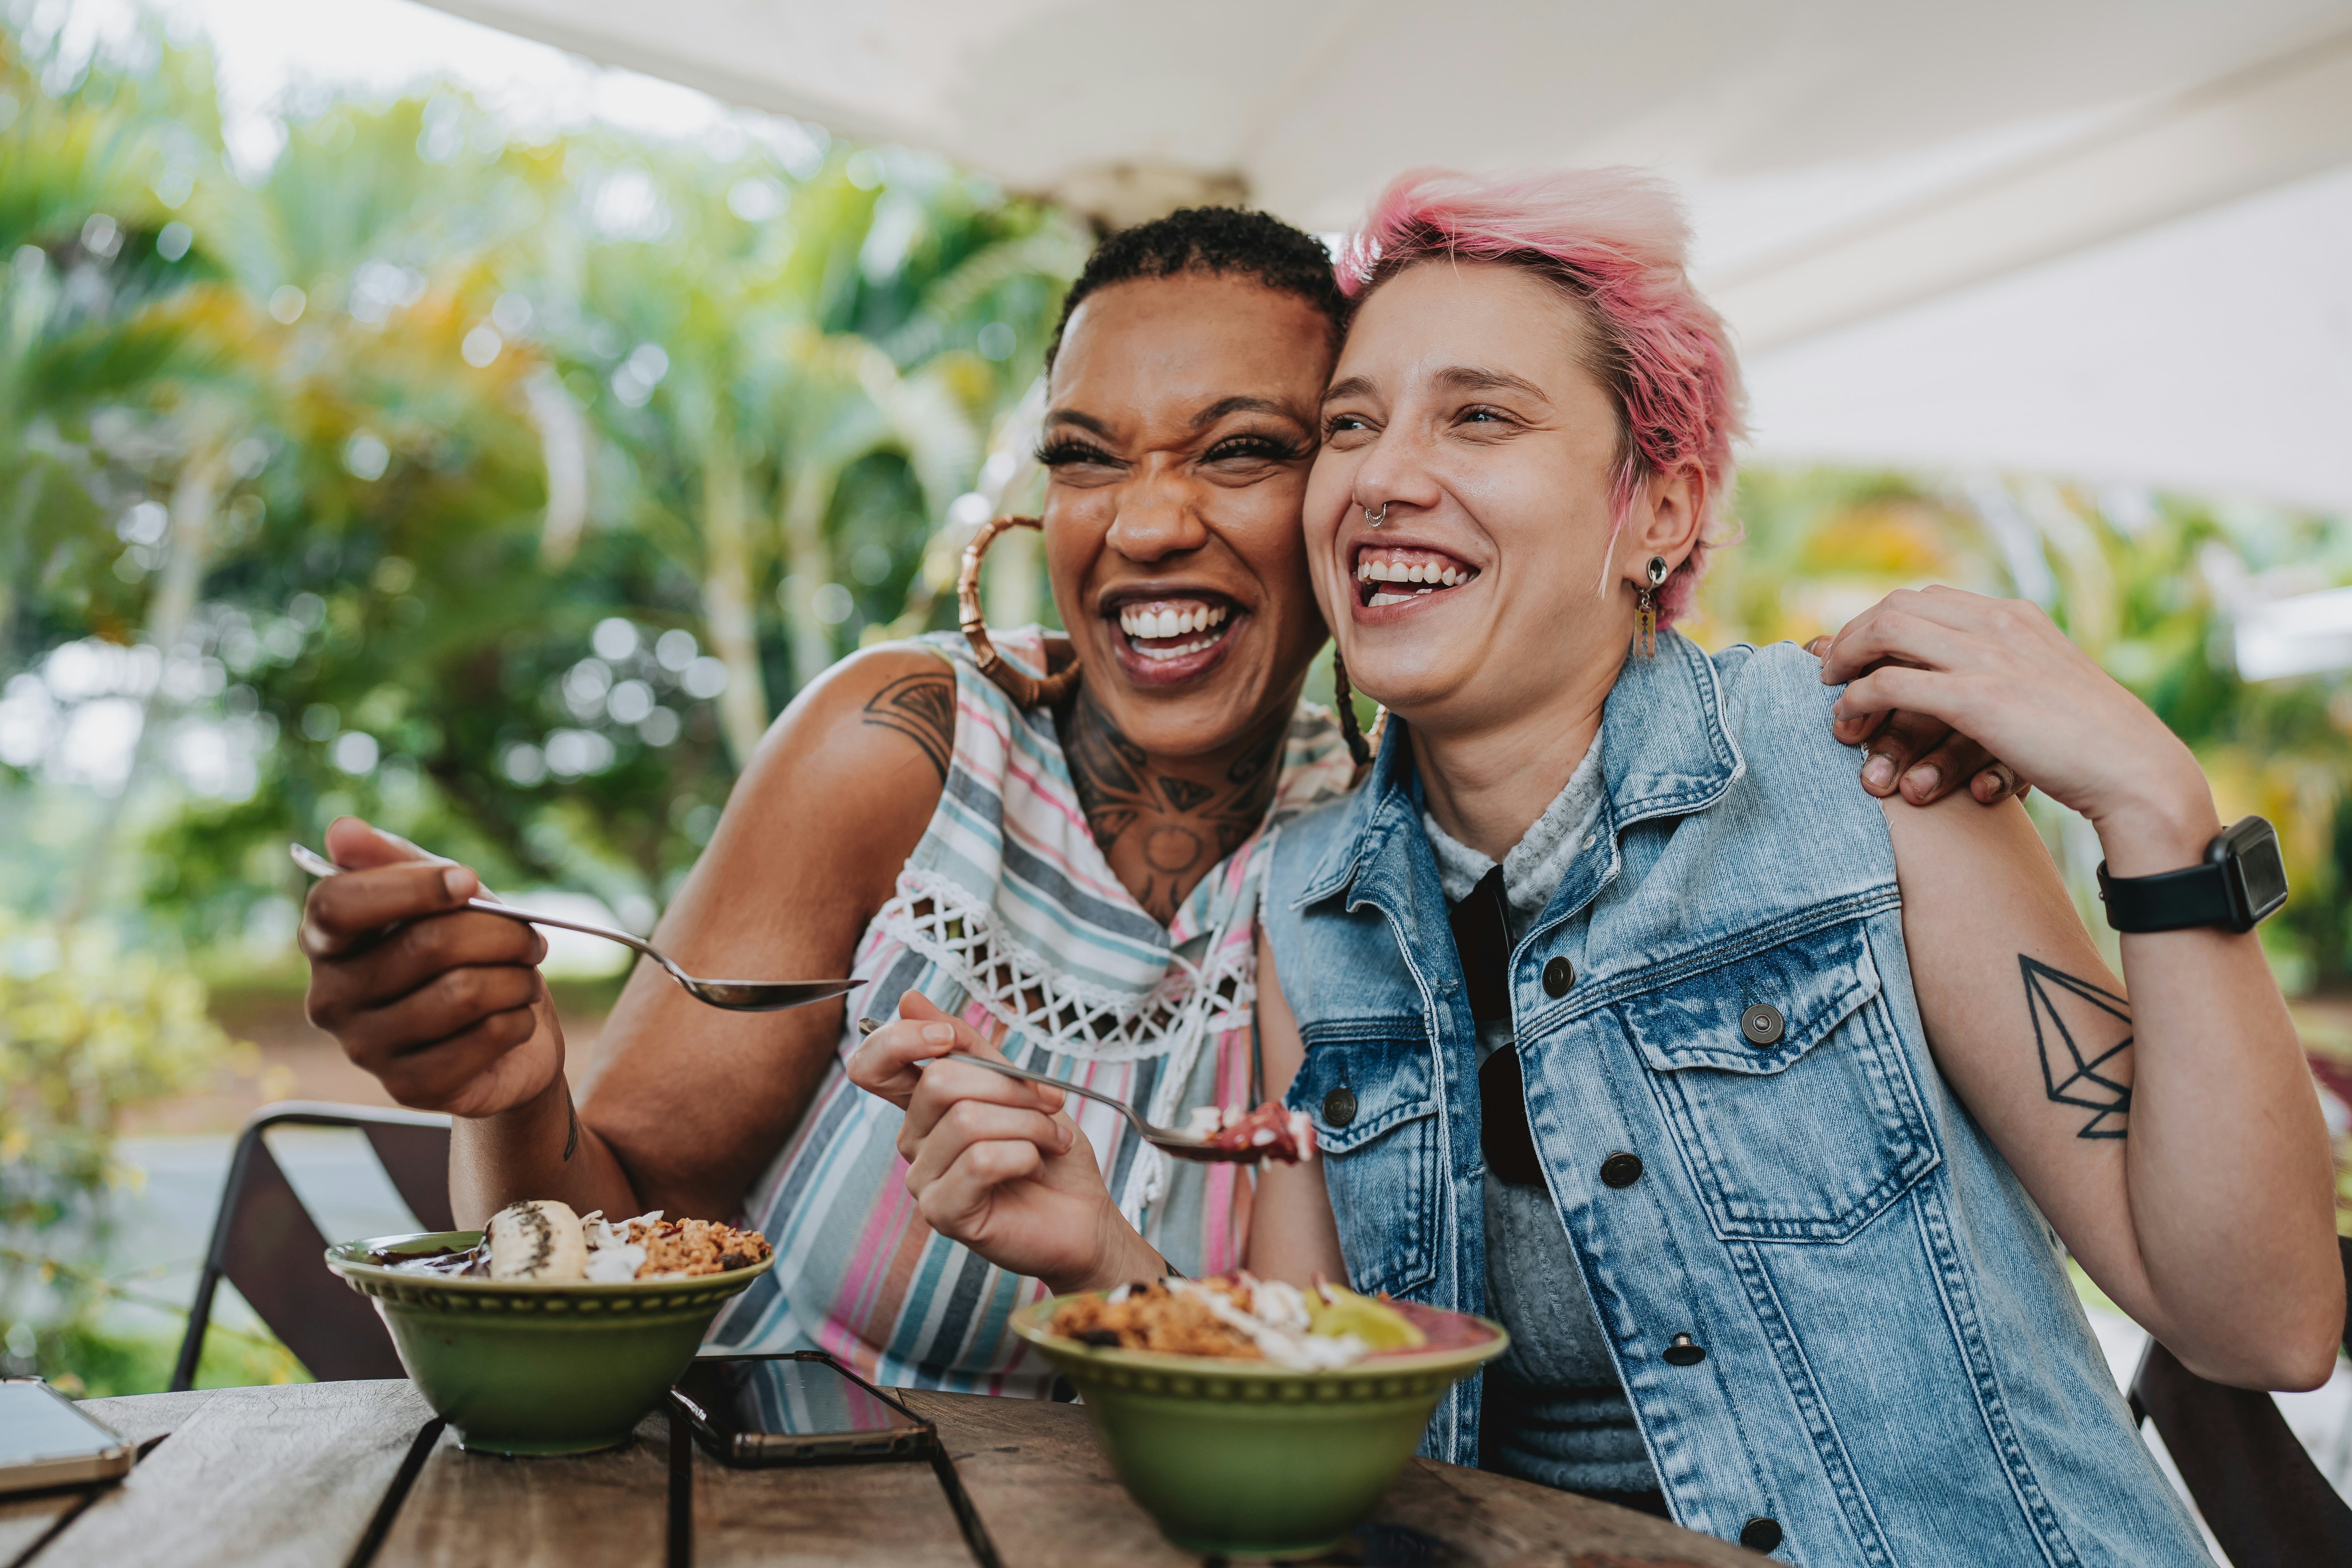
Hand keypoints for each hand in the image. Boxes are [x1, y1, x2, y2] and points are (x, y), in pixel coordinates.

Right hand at [300, 816, 564, 1116]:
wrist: (506, 1032)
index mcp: (325, 942)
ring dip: (516, 978)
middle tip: (531, 938)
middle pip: (424, 945)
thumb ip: (395, 860)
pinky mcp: (408, 1088)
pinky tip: (516, 1017)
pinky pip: (483, 1039)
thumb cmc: (467, 951)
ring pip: (461, 993)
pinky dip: (518, 1019)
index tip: (467, 881)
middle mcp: (330, 997)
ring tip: (524, 977)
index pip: (337, 905)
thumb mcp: (441, 894)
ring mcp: (364, 1048)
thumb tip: (342, 830)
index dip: (410, 886)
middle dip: (499, 933)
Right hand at [848, 993, 1154, 1292]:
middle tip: (1052, 1102)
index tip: (947, 1038)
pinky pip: (980, 1162)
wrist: (1084, 1215)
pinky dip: (1023, 1154)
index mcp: (924, 1106)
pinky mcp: (943, 1213)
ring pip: (966, 1121)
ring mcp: (923, 1180)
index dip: (899, 1039)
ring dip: (1028, 1123)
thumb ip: (966, 1045)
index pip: (872, 1065)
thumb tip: (909, 999)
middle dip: (1009, 1086)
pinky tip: (1036, 1164)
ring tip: (1054, 1138)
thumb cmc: (1052, 1152)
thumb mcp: (1017, 1083)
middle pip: (938, 1082)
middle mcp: (914, 1141)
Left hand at [1818, 588, 2218, 871]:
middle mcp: (2000, 624)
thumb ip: (2007, 669)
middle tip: (1831, 668)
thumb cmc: (2093, 743)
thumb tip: (1967, 679)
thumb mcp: (2048, 686)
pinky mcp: (1977, 699)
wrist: (2137, 771)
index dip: (1881, 619)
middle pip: (1898, 605)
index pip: (1928, 597)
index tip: (1859, 649)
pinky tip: (1848, 720)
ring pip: (1886, 632)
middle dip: (1854, 633)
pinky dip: (1857, 699)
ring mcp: (1988, 657)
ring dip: (1846, 662)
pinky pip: (1891, 684)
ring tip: (1829, 692)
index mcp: (2016, 616)